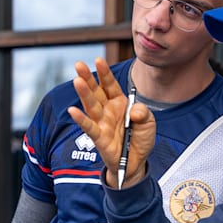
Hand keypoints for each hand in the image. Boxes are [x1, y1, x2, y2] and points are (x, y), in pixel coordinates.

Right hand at [66, 58, 155, 188]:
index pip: (110, 85)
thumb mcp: (149, 123)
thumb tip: (134, 111)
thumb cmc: (140, 139)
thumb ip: (143, 113)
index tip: (98, 60)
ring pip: (91, 106)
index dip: (104, 73)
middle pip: (96, 92)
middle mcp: (108, 110)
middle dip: (88, 78)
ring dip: (84, 94)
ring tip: (77, 81)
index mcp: (119, 103)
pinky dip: (81, 119)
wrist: (136, 162)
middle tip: (79, 64)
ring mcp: (102, 123)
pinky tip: (73, 111)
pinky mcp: (99, 138)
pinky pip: (89, 127)